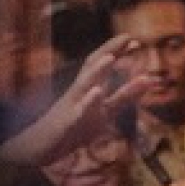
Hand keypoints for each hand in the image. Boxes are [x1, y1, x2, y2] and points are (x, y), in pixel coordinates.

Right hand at [0, 34, 154, 165]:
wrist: (37, 148)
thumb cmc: (71, 129)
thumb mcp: (103, 113)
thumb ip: (123, 98)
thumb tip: (147, 80)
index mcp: (86, 91)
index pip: (100, 66)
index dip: (116, 52)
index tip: (134, 40)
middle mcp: (77, 94)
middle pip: (91, 67)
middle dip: (109, 52)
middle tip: (128, 37)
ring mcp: (69, 106)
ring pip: (83, 85)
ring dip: (97, 71)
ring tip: (111, 58)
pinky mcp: (65, 123)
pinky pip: (76, 111)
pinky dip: (87, 101)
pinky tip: (97, 92)